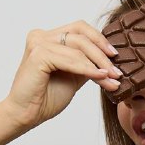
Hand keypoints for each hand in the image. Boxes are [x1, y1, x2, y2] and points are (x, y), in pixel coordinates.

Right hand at [4, 20, 122, 129]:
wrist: (27, 116)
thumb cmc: (45, 99)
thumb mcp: (73, 77)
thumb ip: (85, 65)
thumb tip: (108, 61)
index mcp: (49, 38)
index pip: (79, 29)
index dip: (99, 40)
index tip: (115, 57)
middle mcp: (42, 36)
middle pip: (80, 34)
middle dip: (102, 53)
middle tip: (117, 71)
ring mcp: (38, 43)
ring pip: (78, 46)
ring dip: (98, 63)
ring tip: (112, 78)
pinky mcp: (38, 54)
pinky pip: (70, 59)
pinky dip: (87, 68)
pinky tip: (99, 77)